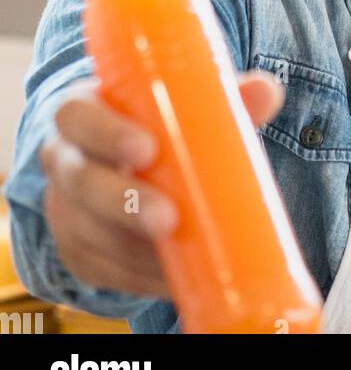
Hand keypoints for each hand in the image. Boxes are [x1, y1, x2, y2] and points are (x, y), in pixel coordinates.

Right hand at [38, 69, 285, 300]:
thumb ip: (219, 97)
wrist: (116, 165)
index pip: (75, 115)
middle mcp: (65, 160)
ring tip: (180, 252)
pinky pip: (104, 271)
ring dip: (134, 250)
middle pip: (79, 182)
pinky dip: (139, 277)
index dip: (106, 133)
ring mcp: (66, 211)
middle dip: (122, 203)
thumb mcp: (175, 104)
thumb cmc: (150, 124)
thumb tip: (266, 91)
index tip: (148, 149)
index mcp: (82, 111)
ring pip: (89, 234)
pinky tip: (173, 278)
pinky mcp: (79, 254)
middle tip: (167, 217)